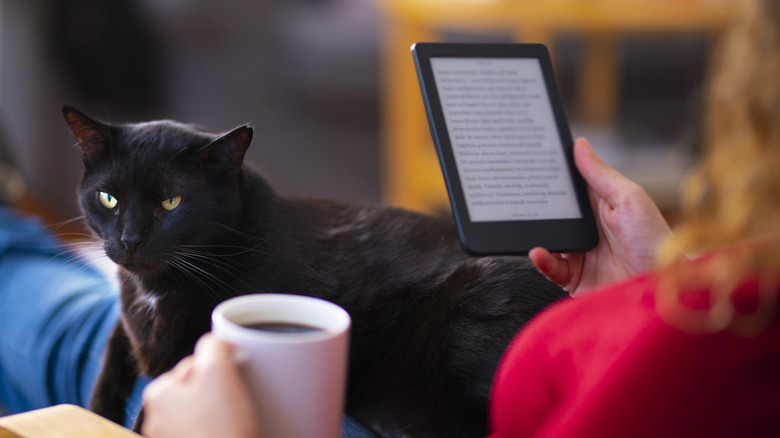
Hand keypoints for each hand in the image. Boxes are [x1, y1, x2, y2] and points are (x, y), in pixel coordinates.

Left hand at [141, 334, 260, 437]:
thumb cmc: (223, 431)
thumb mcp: (218, 374)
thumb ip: (213, 346)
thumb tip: (216, 341)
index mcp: (158, 393)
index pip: (195, 363)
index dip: (222, 370)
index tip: (235, 384)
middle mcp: (155, 419)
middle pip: (197, 388)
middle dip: (219, 392)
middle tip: (236, 406)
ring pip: (201, 412)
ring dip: (219, 414)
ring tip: (233, 424)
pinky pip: (203, 433)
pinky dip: (217, 432)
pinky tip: (228, 436)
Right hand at [529, 138, 671, 296]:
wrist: (661, 289)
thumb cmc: (656, 242)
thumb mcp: (630, 199)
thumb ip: (601, 174)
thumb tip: (580, 145)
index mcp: (601, 204)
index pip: (571, 185)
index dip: (554, 174)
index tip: (534, 160)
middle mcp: (588, 228)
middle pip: (555, 211)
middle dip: (537, 203)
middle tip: (520, 192)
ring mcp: (579, 253)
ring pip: (548, 237)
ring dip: (536, 231)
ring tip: (526, 223)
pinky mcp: (574, 277)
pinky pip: (550, 267)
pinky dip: (541, 259)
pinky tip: (538, 252)